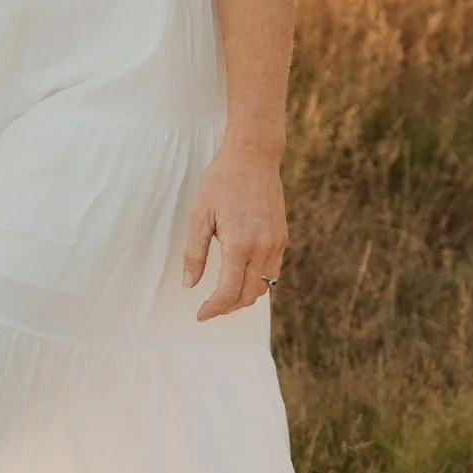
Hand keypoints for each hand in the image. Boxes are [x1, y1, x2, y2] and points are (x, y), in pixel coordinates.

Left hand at [182, 139, 287, 319]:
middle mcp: (263, 249)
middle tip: (208, 309)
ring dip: (243, 297)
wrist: (253, 157)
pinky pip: (272, 272)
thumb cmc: (221, 182)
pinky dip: (256, 282)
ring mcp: (277, 244)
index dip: (213, 309)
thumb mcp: (200, 214)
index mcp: (240, 245)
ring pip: (263, 287)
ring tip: (222, 297)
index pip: (229, 292)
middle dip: (227, 308)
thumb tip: (189, 285)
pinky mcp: (282, 238)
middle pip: (248, 296)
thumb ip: (195, 252)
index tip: (200, 315)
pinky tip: (240, 277)